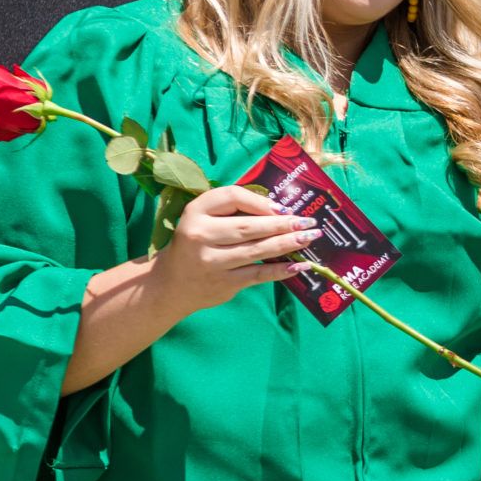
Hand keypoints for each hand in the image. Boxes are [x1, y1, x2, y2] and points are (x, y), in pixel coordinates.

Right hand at [151, 184, 322, 315]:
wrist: (171, 283)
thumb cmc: (196, 244)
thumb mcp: (203, 219)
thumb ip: (232, 210)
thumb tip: (279, 209)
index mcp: (195, 212)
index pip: (232, 197)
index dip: (261, 201)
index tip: (283, 207)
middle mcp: (201, 235)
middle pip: (250, 226)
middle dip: (284, 224)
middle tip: (308, 222)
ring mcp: (212, 261)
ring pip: (257, 249)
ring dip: (288, 243)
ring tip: (309, 238)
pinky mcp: (224, 282)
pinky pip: (259, 273)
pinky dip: (281, 269)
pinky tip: (300, 265)